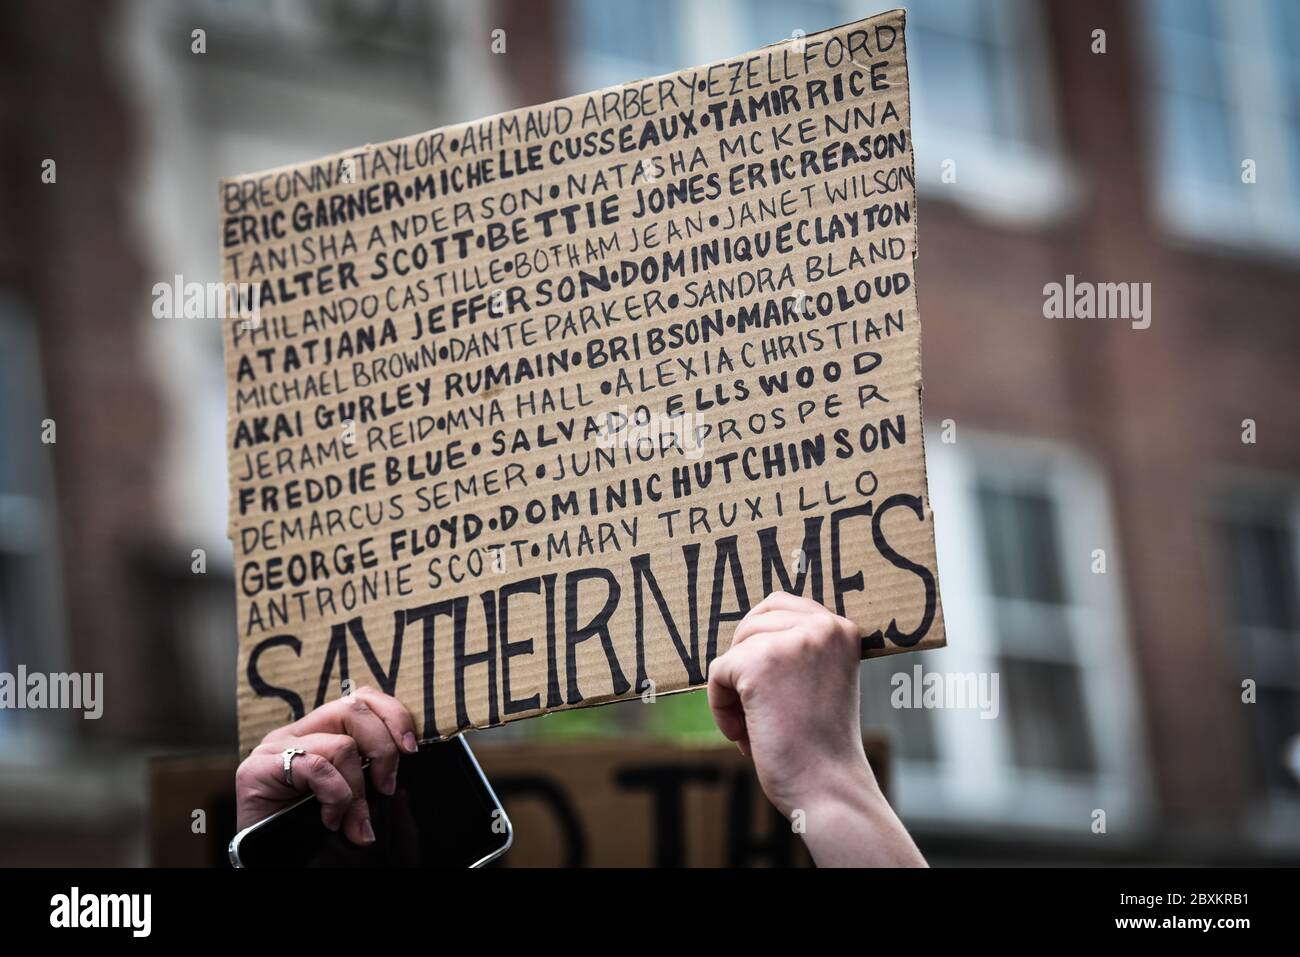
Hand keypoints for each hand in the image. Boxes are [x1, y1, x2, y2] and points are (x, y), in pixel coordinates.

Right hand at [234, 687, 418, 845]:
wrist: (262, 856)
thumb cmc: (306, 825)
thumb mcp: (346, 792)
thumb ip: (368, 771)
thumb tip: (404, 763)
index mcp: (318, 731)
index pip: (362, 699)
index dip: (393, 716)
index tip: (411, 750)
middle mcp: (295, 732)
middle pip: (354, 708)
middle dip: (382, 748)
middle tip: (387, 787)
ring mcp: (274, 747)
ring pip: (341, 744)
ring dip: (357, 789)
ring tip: (355, 821)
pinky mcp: (258, 768)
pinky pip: (317, 768)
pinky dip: (335, 796)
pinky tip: (330, 820)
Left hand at [707, 591, 925, 866]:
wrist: (828, 788)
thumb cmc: (819, 746)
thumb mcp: (818, 681)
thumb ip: (795, 651)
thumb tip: (744, 630)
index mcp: (841, 628)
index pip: (779, 606)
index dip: (760, 643)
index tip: (768, 687)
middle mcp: (821, 626)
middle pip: (750, 624)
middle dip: (744, 667)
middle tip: (760, 711)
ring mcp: (791, 640)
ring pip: (734, 649)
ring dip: (733, 689)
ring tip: (755, 726)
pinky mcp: (759, 661)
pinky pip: (717, 673)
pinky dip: (721, 708)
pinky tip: (745, 736)